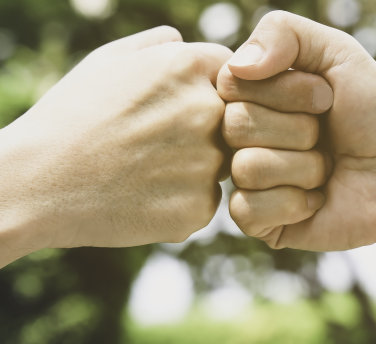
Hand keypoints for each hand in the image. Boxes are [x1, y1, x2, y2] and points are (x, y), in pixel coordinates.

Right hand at [0, 26, 231, 252]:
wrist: (37, 181)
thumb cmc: (72, 117)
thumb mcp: (109, 60)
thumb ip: (160, 45)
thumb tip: (186, 41)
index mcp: (190, 67)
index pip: (233, 75)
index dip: (209, 92)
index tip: (178, 107)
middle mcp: (208, 110)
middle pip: (233, 121)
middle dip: (206, 130)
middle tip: (158, 143)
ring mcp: (208, 162)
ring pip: (221, 163)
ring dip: (194, 166)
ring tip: (145, 169)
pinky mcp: (199, 208)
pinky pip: (205, 200)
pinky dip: (182, 201)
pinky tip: (144, 196)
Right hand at [218, 12, 375, 250]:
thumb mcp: (338, 53)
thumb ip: (283, 32)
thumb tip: (236, 66)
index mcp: (255, 96)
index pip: (231, 83)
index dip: (285, 91)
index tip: (325, 98)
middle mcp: (245, 137)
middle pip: (235, 125)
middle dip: (300, 129)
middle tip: (328, 136)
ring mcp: (251, 180)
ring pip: (246, 168)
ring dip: (304, 167)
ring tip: (328, 169)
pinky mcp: (261, 222)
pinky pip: (247, 210)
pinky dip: (293, 203)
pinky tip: (317, 200)